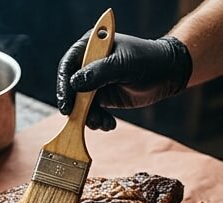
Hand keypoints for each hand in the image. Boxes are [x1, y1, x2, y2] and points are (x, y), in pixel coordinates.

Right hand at [57, 33, 192, 130]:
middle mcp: (88, 64)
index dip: (63, 86)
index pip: (68, 66)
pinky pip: (91, 111)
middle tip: (87, 120)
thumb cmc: (149, 60)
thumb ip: (99, 72)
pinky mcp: (100, 97)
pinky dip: (98, 120)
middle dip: (78, 107)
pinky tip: (109, 124)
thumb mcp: (124, 64)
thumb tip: (73, 83)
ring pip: (79, 103)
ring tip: (103, 123)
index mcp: (91, 47)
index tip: (67, 106)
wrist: (170, 73)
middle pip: (70, 88)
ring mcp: (93, 81)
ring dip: (89, 117)